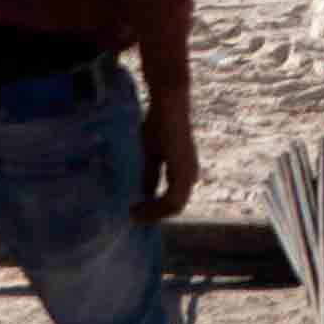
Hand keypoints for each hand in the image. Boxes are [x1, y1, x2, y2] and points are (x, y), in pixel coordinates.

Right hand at [134, 96, 198, 224]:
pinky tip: (140, 205)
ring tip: (133, 213)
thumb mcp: (151, 156)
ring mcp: (189, 173)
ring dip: (153, 212)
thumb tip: (144, 195)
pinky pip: (172, 199)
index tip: (135, 213)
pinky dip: (156, 205)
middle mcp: (191, 176)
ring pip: (175, 206)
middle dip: (153, 215)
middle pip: (175, 208)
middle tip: (132, 217)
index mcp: (184, 173)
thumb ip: (151, 176)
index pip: (173, 202)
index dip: (155, 211)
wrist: (169, 107)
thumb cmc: (159, 126)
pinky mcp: (183, 170)